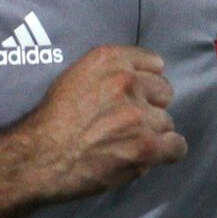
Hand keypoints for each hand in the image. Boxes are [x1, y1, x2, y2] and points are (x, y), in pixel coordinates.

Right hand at [5, 44, 187, 203]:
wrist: (39, 157)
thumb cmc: (51, 121)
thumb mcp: (74, 77)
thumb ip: (107, 74)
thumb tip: (140, 82)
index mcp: (108, 60)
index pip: (153, 62)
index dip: (147, 82)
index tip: (138, 94)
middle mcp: (127, 82)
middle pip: (164, 92)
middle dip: (151, 107)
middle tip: (130, 123)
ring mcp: (139, 115)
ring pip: (167, 122)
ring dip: (153, 133)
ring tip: (129, 144)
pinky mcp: (145, 146)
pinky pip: (176, 146)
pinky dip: (167, 152)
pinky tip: (149, 156)